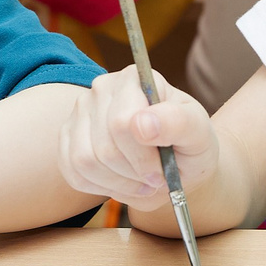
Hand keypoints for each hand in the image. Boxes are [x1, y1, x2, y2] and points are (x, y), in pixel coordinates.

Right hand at [58, 69, 218, 221]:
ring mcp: (80, 112)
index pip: (123, 123)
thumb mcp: (198, 134)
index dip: (144, 158)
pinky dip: (101, 187)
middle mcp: (102, 88)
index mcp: (135, 78)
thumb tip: (142, 124)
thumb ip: (179, 123)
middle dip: (133, 173)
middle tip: (154, 179)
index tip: (162, 170)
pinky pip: (74, 173)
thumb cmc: (189, 144)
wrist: (177, 160)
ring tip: (140, 181)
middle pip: (104, 147)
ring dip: (117, 183)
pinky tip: (121, 182)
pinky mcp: (67, 138)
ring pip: (84, 161)